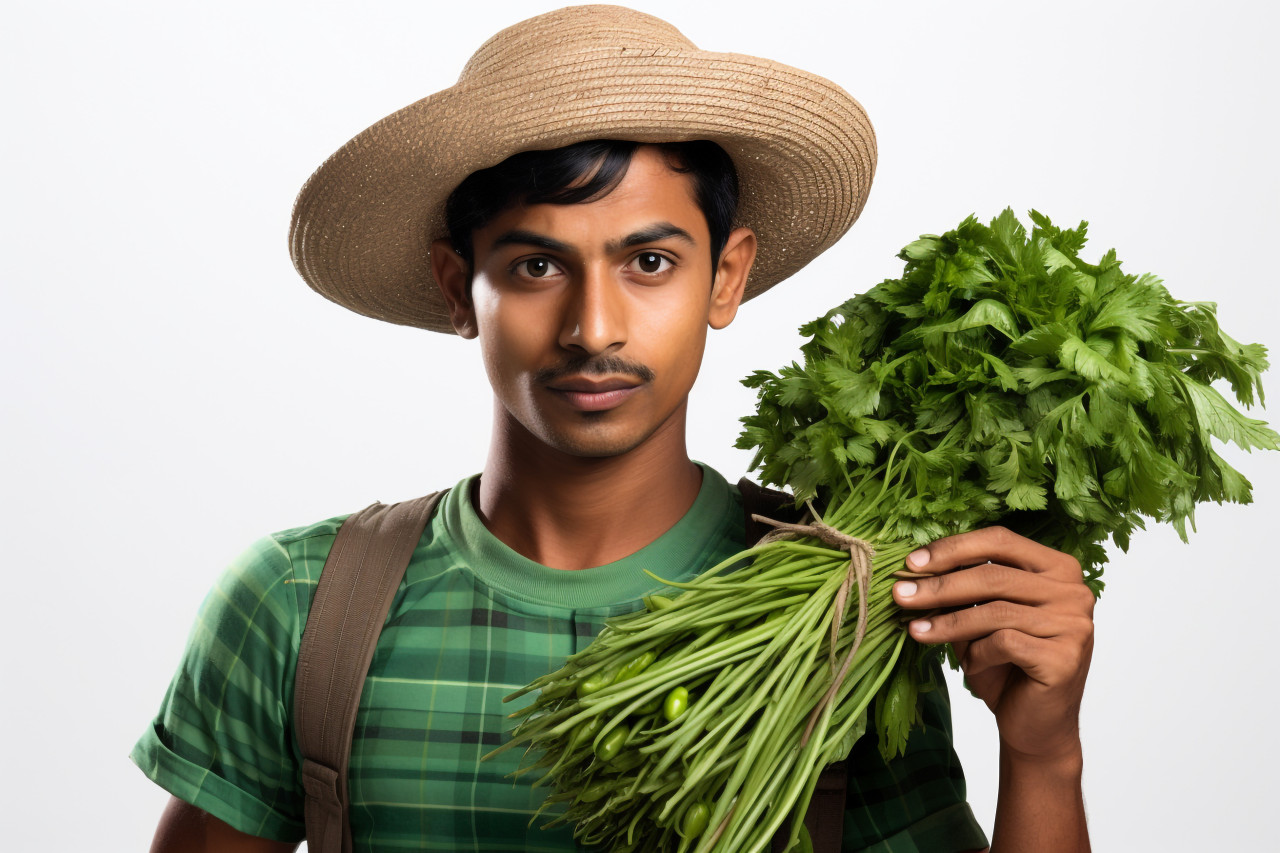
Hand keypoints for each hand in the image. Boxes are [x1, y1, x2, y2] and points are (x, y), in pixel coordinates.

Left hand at [891, 526, 1094, 763]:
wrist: (1034, 726)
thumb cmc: (1007, 666)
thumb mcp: (981, 618)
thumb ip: (964, 589)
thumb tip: (917, 566)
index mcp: (1057, 568)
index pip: (1000, 540)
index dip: (953, 548)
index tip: (912, 562)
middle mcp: (1074, 591)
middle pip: (994, 575)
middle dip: (939, 585)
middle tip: (900, 594)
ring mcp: (1074, 624)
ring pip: (995, 610)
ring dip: (947, 621)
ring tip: (915, 631)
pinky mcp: (1065, 658)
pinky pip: (1004, 642)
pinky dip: (977, 653)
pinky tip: (970, 666)